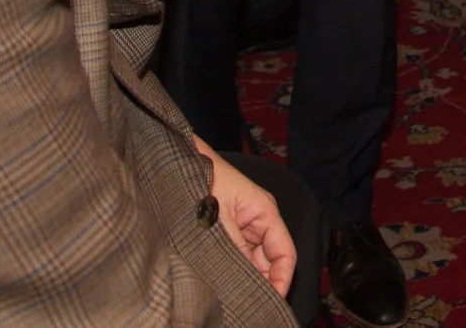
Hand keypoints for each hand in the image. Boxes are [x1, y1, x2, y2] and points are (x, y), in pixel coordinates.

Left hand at [193, 138, 297, 296]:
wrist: (180, 164)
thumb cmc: (204, 180)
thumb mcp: (219, 220)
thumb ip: (235, 251)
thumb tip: (245, 282)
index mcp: (265, 212)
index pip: (285, 254)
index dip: (282, 280)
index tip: (272, 302)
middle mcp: (260, 220)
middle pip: (270, 260)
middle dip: (262, 282)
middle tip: (247, 302)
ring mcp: (245, 225)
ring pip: (254, 260)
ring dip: (245, 276)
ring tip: (233, 294)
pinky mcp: (231, 229)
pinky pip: (239, 254)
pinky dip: (234, 268)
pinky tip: (225, 280)